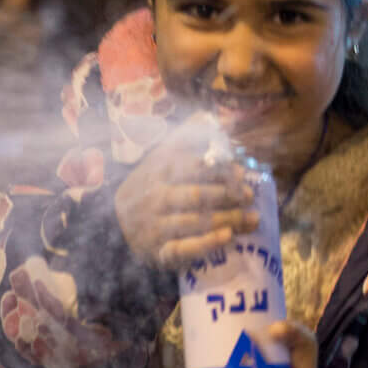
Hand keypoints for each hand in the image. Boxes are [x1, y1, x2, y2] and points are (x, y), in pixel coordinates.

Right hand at [113, 129, 257, 269]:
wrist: (115, 224)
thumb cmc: (150, 186)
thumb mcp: (160, 159)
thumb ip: (185, 138)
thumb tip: (210, 116)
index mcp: (158, 171)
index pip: (194, 168)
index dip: (221, 170)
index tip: (242, 174)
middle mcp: (155, 197)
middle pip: (196, 195)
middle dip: (227, 195)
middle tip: (249, 196)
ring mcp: (155, 226)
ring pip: (194, 222)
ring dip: (227, 219)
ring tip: (252, 219)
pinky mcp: (158, 251)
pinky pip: (184, 249)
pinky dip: (206, 243)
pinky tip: (228, 237)